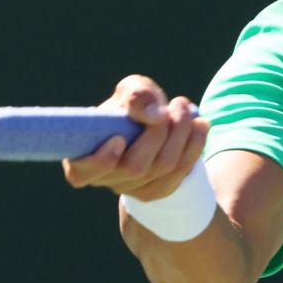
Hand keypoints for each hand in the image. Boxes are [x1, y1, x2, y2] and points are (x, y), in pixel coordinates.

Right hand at [61, 75, 207, 200]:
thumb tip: (155, 115)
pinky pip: (181, 172)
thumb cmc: (130, 107)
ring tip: (185, 107)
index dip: (101, 160)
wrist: (150, 124)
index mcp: (83, 156)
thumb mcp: (130, 91)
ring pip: (162, 167)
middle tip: (174, 105)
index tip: (118, 138)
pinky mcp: (157, 190)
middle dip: (159, 133)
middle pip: (135, 166)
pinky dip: (195, 145)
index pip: (82, 171)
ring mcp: (132, 189)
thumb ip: (136, 95)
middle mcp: (105, 178)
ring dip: (181, 134)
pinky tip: (201, 125)